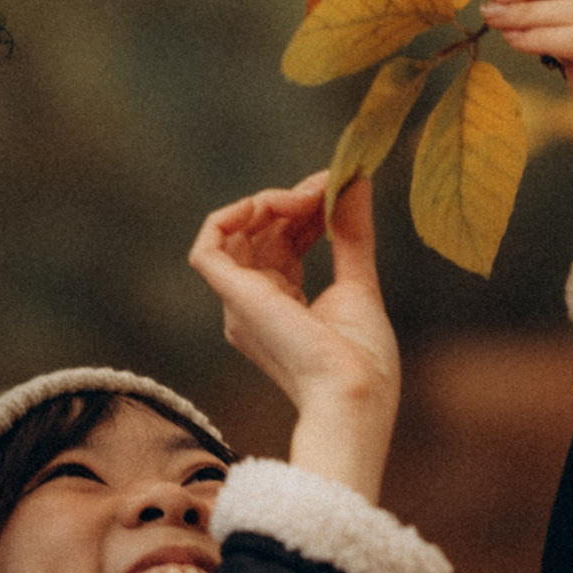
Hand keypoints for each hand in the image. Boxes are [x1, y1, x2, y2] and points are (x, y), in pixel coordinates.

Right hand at [187, 171, 400, 502]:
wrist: (354, 393)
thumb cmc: (362, 360)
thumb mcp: (358, 280)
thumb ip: (351, 232)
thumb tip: (357, 180)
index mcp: (281, 308)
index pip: (281, 243)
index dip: (304, 209)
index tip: (336, 187)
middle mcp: (253, 306)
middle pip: (260, 234)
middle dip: (292, 200)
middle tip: (328, 183)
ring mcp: (240, 303)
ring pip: (236, 233)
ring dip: (270, 202)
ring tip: (308, 195)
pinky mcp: (234, 298)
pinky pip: (210, 245)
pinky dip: (232, 215)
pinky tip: (271, 201)